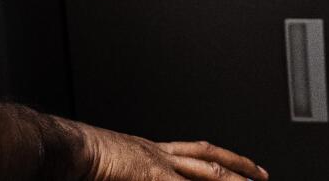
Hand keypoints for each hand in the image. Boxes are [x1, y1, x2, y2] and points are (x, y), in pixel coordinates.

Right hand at [79, 124, 266, 180]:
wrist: (68, 149)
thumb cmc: (79, 161)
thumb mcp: (113, 169)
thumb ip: (131, 173)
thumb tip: (135, 174)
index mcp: (148, 152)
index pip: (193, 154)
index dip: (217, 161)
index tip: (232, 169)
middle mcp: (158, 153)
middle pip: (208, 157)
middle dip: (238, 166)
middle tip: (260, 176)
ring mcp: (158, 163)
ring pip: (207, 170)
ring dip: (231, 180)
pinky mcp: (153, 175)